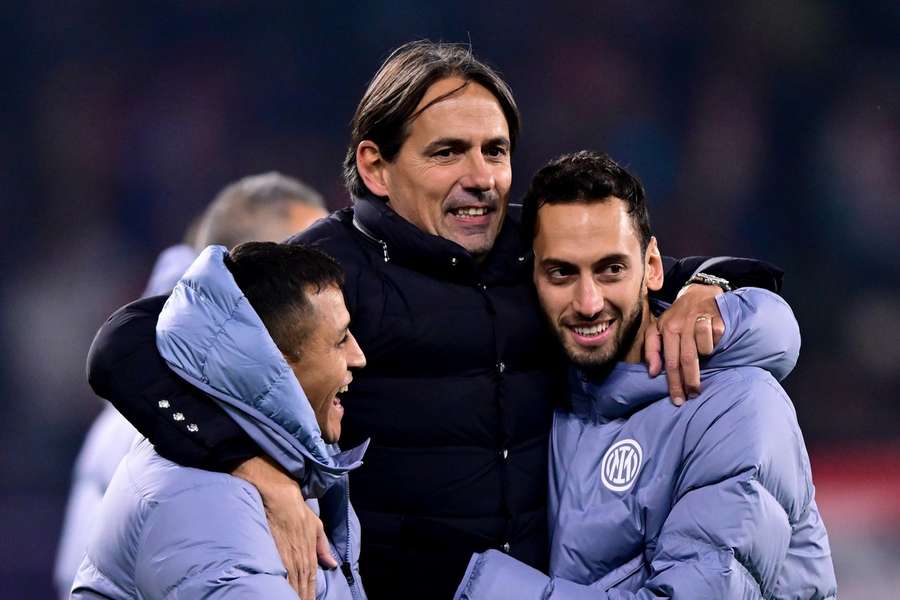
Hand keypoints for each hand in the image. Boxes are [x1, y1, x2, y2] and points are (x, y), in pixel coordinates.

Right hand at [231, 456, 337, 599]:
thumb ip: (323, 547)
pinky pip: (279, 574)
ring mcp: (287, 556)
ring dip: (292, 594)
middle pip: (300, 586)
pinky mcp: (274, 552)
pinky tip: (279, 593)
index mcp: (309, 553)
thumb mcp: (316, 526)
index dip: (309, 595)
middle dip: (301, 597)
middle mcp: (299, 557)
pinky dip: (281, 586)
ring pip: (291, 583)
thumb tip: (332, 564)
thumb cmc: (298, 510)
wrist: (280, 496)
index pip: (310, 581)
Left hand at [644, 284, 725, 404]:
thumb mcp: (658, 329)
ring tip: (705, 359)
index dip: (673, 383)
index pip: (669, 362)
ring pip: (704, 349)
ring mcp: (699, 319)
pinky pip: (717, 337)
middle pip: (686, 359)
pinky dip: (716, 343)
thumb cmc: (677, 317)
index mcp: (666, 329)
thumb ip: (651, 350)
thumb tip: (652, 373)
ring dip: (705, 358)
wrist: (698, 293)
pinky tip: (714, 341)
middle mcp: (681, 324)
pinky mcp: (716, 316)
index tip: (678, 400)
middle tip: (693, 396)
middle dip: (690, 381)